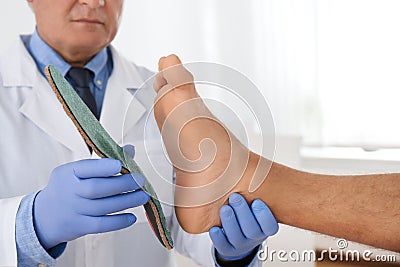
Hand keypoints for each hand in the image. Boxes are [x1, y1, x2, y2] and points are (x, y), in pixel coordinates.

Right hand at [33, 158, 149, 249]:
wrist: (45, 215)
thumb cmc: (70, 187)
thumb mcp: (78, 171)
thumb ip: (103, 162)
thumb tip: (130, 150)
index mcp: (67, 172)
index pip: (86, 168)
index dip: (104, 167)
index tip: (121, 164)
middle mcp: (69, 191)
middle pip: (97, 188)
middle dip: (123, 184)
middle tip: (141, 181)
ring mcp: (73, 211)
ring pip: (103, 207)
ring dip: (127, 201)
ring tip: (144, 196)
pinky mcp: (79, 227)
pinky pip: (102, 225)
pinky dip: (119, 222)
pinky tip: (132, 217)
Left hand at [209, 193, 277, 260]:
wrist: (237, 238)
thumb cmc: (246, 215)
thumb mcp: (253, 204)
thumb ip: (253, 192)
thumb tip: (249, 165)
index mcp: (264, 226)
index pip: (270, 225)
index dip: (264, 215)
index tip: (257, 201)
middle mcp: (254, 237)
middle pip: (252, 230)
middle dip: (243, 213)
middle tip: (235, 197)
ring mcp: (241, 244)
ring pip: (237, 237)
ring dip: (230, 222)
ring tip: (224, 208)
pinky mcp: (227, 249)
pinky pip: (223, 246)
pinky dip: (218, 237)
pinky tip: (214, 228)